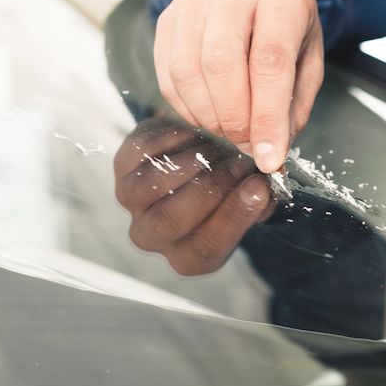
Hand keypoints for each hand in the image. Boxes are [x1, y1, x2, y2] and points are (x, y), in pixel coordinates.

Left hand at [114, 115, 274, 275]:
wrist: (206, 157)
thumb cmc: (234, 185)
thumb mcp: (253, 200)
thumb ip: (261, 200)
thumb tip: (263, 187)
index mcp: (187, 256)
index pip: (205, 248)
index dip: (232, 217)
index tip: (259, 187)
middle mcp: (152, 235)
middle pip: (170, 221)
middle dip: (212, 187)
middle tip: (242, 161)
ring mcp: (131, 201)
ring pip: (150, 186)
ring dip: (193, 161)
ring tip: (223, 144)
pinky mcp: (122, 165)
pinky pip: (142, 152)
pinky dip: (173, 138)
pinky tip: (199, 130)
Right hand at [154, 0, 323, 172]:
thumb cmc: (290, 32)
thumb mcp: (309, 64)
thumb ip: (291, 108)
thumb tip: (269, 154)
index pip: (269, 59)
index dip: (266, 115)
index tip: (268, 155)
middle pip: (220, 61)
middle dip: (232, 116)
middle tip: (245, 141)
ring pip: (187, 69)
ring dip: (207, 115)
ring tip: (229, 129)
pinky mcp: (169, 16)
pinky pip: (167, 73)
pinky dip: (187, 107)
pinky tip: (209, 114)